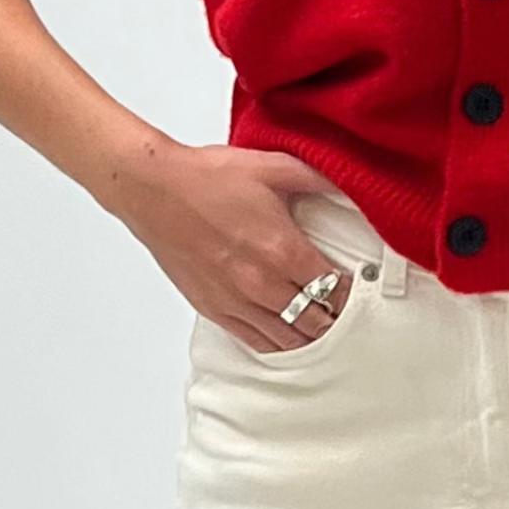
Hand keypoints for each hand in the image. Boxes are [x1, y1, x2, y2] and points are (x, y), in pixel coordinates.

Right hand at [106, 141, 356, 352]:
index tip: (354, 285)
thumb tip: (353, 182)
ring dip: (309, 334)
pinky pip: (255, 341)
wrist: (154, 189)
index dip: (349, 291)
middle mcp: (262, 283)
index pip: (333, 289)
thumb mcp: (273, 167)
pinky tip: (286, 334)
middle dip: (334, 317)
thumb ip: (319, 178)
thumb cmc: (206, 177)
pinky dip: (277, 342)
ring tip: (319, 324)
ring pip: (288, 339)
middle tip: (342, 309)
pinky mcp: (214, 308)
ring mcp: (236, 301)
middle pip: (315, 321)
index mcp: (283, 250)